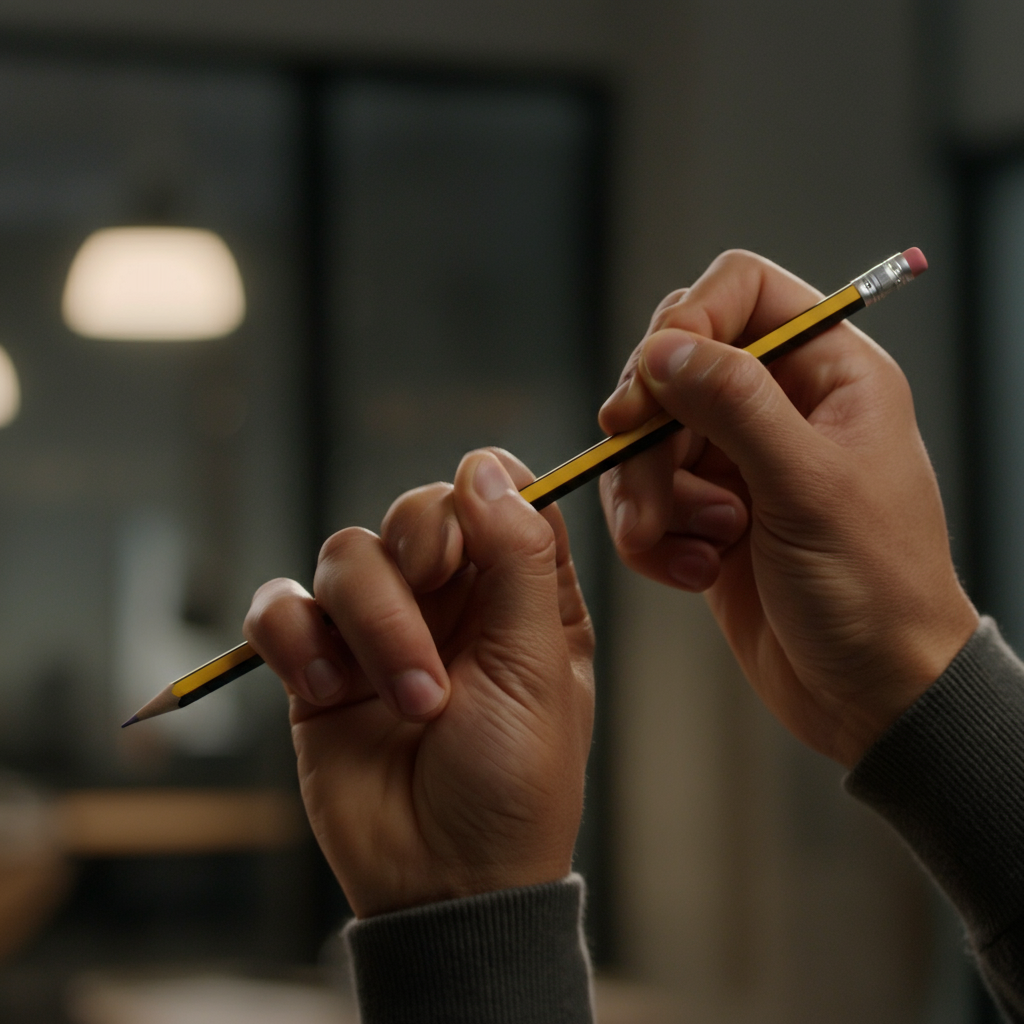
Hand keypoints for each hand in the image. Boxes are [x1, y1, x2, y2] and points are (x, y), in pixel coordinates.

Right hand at [244, 449, 594, 916]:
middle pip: (415, 510)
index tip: (473, 533)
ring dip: (373, 622)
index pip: (496, 491)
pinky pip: (278, 608)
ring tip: (411, 700)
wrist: (445, 882)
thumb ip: (520, 561)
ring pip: (345, 555)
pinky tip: (323, 689)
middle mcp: (448, 598)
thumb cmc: (515, 783)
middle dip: (420, 550)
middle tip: (435, 596)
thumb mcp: (540, 669)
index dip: (481, 493)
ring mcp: (378, 629)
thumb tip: (487, 467)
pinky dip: (294, 637)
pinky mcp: (316, 665)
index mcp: (517, 590)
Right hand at [599, 250, 977, 766]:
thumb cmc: (872, 589)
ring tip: (683, 548)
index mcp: (829, 373)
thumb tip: (661, 348)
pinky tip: (692, 573)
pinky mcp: (706, 515)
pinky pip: (645, 497)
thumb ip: (734, 405)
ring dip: (645, 495)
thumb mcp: (808, 486)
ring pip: (648, 438)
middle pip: (675, 367)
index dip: (688, 320)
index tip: (652, 380)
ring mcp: (739, 462)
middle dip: (649, 429)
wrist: (871, 694)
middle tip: (643, 482)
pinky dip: (651, 536)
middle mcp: (779, 406)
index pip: (740, 291)